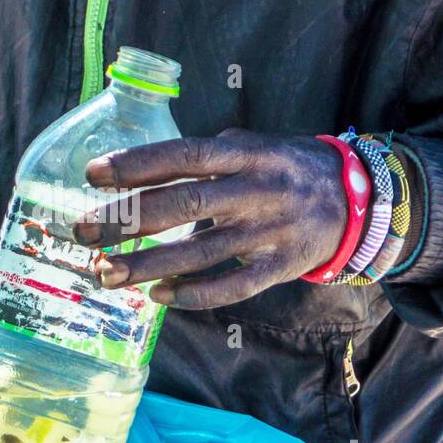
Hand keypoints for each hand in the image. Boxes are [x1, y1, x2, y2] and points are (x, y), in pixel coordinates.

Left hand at [73, 131, 346, 309]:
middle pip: (184, 205)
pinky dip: (194, 294)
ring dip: (148, 265)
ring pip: (200, 253)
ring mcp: (269, 231)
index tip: (92, 175)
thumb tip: (141, 169)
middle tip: (83, 231)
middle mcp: (256, 190)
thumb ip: (206, 156)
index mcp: (246, 153)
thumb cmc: (286, 168)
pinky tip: (158, 296)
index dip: (137, 165)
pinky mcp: (281, 266)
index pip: (183, 156)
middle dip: (128, 220)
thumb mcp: (253, 146)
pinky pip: (233, 286)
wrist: (359, 199)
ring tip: (105, 273)